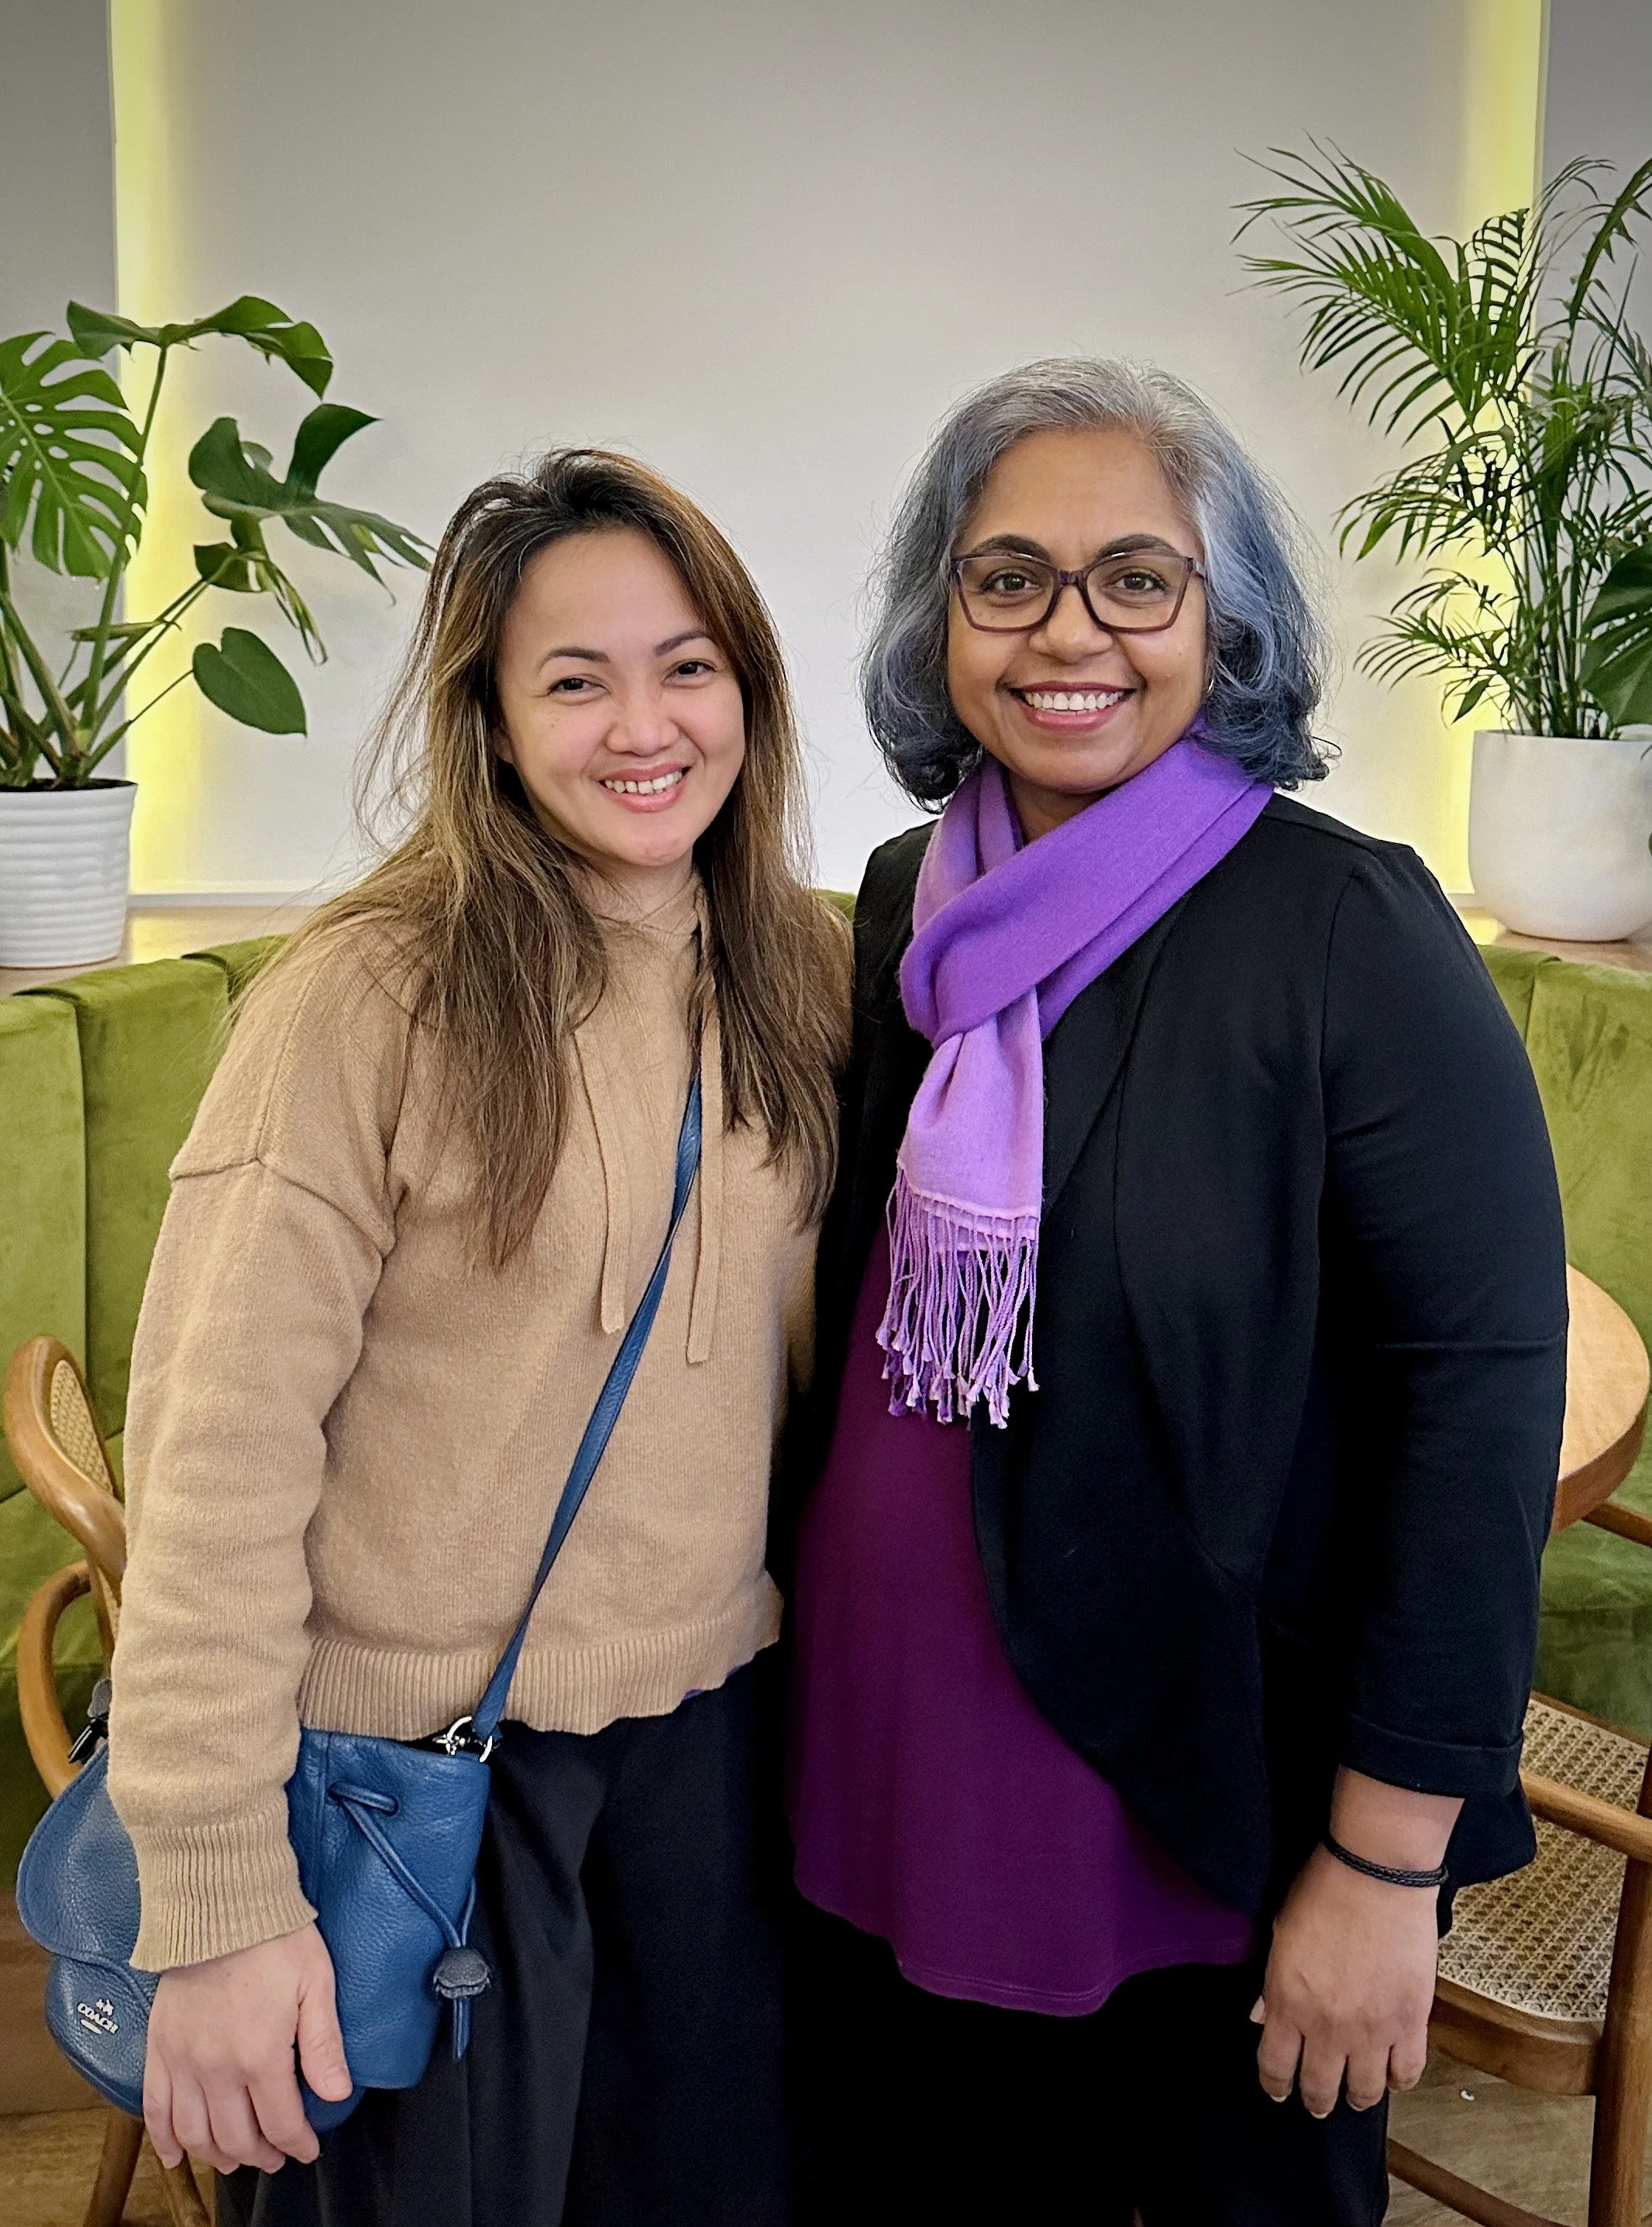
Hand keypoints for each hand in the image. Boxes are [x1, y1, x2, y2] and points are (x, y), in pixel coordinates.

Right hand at [144, 1922, 351, 2173]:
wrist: (219, 1905)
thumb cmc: (275, 1938)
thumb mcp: (316, 1983)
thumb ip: (324, 2044)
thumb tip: (336, 2094)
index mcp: (260, 2055)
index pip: (281, 2123)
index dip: (299, 2144)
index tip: (308, 2149)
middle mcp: (216, 2068)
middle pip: (237, 2137)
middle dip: (261, 2155)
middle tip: (276, 2156)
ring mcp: (182, 2062)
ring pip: (195, 2134)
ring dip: (217, 2156)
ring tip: (237, 2158)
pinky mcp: (158, 2049)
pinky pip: (154, 2110)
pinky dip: (163, 2141)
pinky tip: (174, 2156)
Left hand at [1252, 1844, 1439, 2117]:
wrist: (1377, 1874)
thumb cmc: (1323, 1892)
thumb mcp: (1280, 1933)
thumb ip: (1270, 1983)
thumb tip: (1261, 2016)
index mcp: (1288, 2001)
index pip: (1274, 2066)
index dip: (1275, 2085)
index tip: (1279, 2091)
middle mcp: (1326, 2026)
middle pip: (1318, 2087)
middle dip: (1315, 2101)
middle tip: (1318, 2102)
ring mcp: (1371, 2029)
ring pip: (1364, 2091)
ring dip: (1357, 2097)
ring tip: (1356, 2095)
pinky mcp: (1411, 2022)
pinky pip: (1406, 2072)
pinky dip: (1398, 2079)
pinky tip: (1391, 2073)